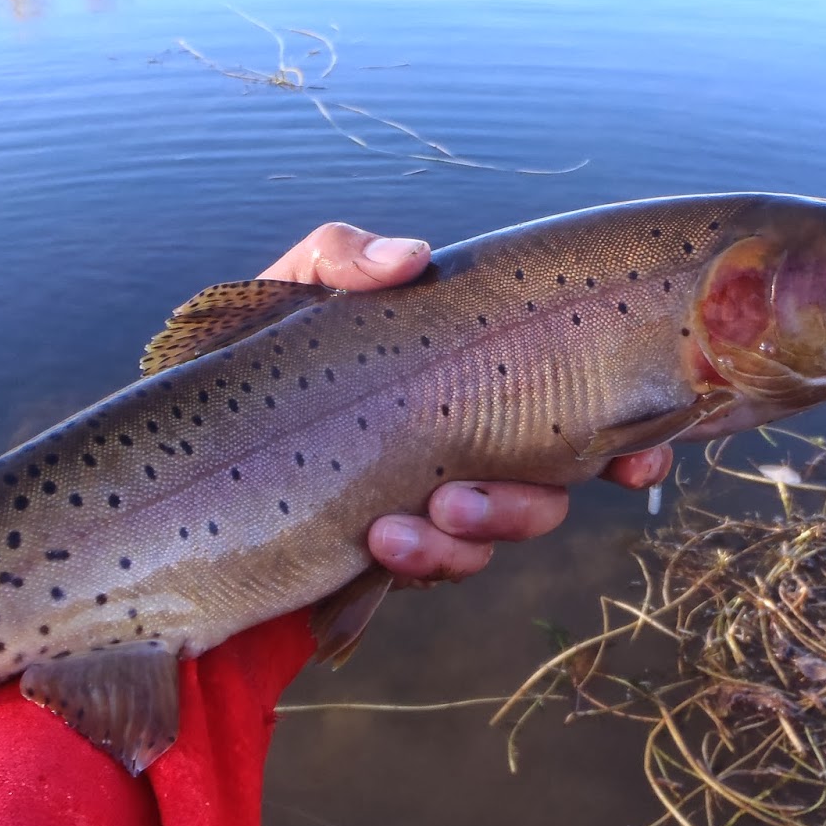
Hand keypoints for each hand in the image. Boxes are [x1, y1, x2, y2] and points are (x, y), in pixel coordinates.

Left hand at [259, 222, 672, 585]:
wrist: (185, 466)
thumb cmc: (251, 362)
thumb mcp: (288, 296)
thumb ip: (341, 256)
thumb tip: (414, 256)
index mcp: (470, 376)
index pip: (574, 403)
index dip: (627, 438)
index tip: (639, 455)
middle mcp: (470, 442)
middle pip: (554, 483)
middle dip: (532, 498)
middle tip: (466, 494)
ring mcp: (437, 502)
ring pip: (504, 531)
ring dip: (475, 533)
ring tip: (405, 523)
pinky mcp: (398, 557)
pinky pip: (444, 569)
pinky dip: (425, 560)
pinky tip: (380, 542)